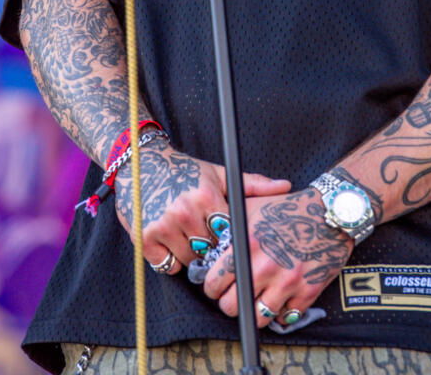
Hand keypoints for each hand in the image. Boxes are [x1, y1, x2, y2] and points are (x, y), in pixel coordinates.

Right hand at [114, 140, 290, 274]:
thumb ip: (253, 184)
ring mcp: (163, 226)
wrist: (143, 163)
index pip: (230, 233)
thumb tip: (286, 186)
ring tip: (189, 236)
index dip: (230, 239)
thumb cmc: (186, 171)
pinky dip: (170, 260)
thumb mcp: (220, 174)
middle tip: (206, 236)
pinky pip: (167, 266)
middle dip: (211, 249)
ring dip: (191, 256)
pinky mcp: (144, 238)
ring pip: (189, 261)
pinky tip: (171, 241)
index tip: (227, 235)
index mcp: (207, 195)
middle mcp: (185, 212)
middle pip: (210, 250)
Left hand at [203, 187, 352, 325]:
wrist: (329, 212)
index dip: (213, 286)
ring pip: (257, 317)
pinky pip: (285, 317)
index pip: (214, 283)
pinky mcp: (308, 291)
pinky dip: (281, 311)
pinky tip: (280, 297)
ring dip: (255, 310)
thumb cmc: (289, 208)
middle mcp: (266, 266)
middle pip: (231, 306)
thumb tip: (209, 245)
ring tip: (257, 297)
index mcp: (248, 244)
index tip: (218, 285)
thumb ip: (228, 225)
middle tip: (236, 293)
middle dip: (230, 301)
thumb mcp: (253, 207)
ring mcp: (288, 281)